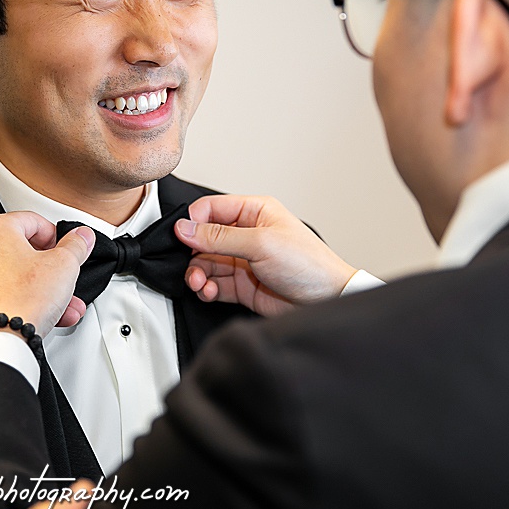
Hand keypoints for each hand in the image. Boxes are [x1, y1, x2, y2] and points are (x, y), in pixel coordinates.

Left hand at [0, 211, 95, 336]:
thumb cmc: (20, 301)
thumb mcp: (63, 266)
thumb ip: (76, 245)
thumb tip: (81, 236)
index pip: (34, 221)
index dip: (57, 236)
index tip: (68, 248)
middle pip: (23, 250)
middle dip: (51, 268)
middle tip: (66, 276)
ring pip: (15, 275)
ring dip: (43, 288)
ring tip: (65, 303)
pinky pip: (3, 292)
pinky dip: (24, 299)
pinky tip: (48, 314)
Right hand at [173, 195, 357, 315]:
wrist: (327, 300)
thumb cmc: (308, 265)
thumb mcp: (261, 243)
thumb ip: (219, 237)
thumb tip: (186, 228)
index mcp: (255, 212)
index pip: (212, 209)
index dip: (193, 222)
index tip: (182, 238)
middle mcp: (247, 234)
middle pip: (204, 238)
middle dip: (192, 254)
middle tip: (190, 266)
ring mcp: (244, 260)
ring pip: (206, 263)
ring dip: (197, 274)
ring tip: (199, 284)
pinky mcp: (242, 285)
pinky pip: (214, 283)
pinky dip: (206, 289)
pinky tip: (208, 292)